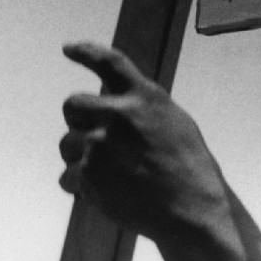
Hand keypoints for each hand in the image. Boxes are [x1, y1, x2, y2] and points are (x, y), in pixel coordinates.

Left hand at [58, 42, 227, 241]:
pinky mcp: (88, 175)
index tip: (69, 49)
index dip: (86, 52)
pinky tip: (111, 193)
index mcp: (146, 98)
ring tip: (115, 175)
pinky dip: (84, 186)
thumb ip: (142, 109)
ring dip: (82, 158)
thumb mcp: (175, 124)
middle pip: (72, 105)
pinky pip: (69, 177)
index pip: (109, 63)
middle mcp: (119, 116)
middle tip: (94, 137)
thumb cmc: (190, 169)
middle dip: (78, 120)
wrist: (192, 212)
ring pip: (67, 145)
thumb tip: (110, 101)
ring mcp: (100, 146)